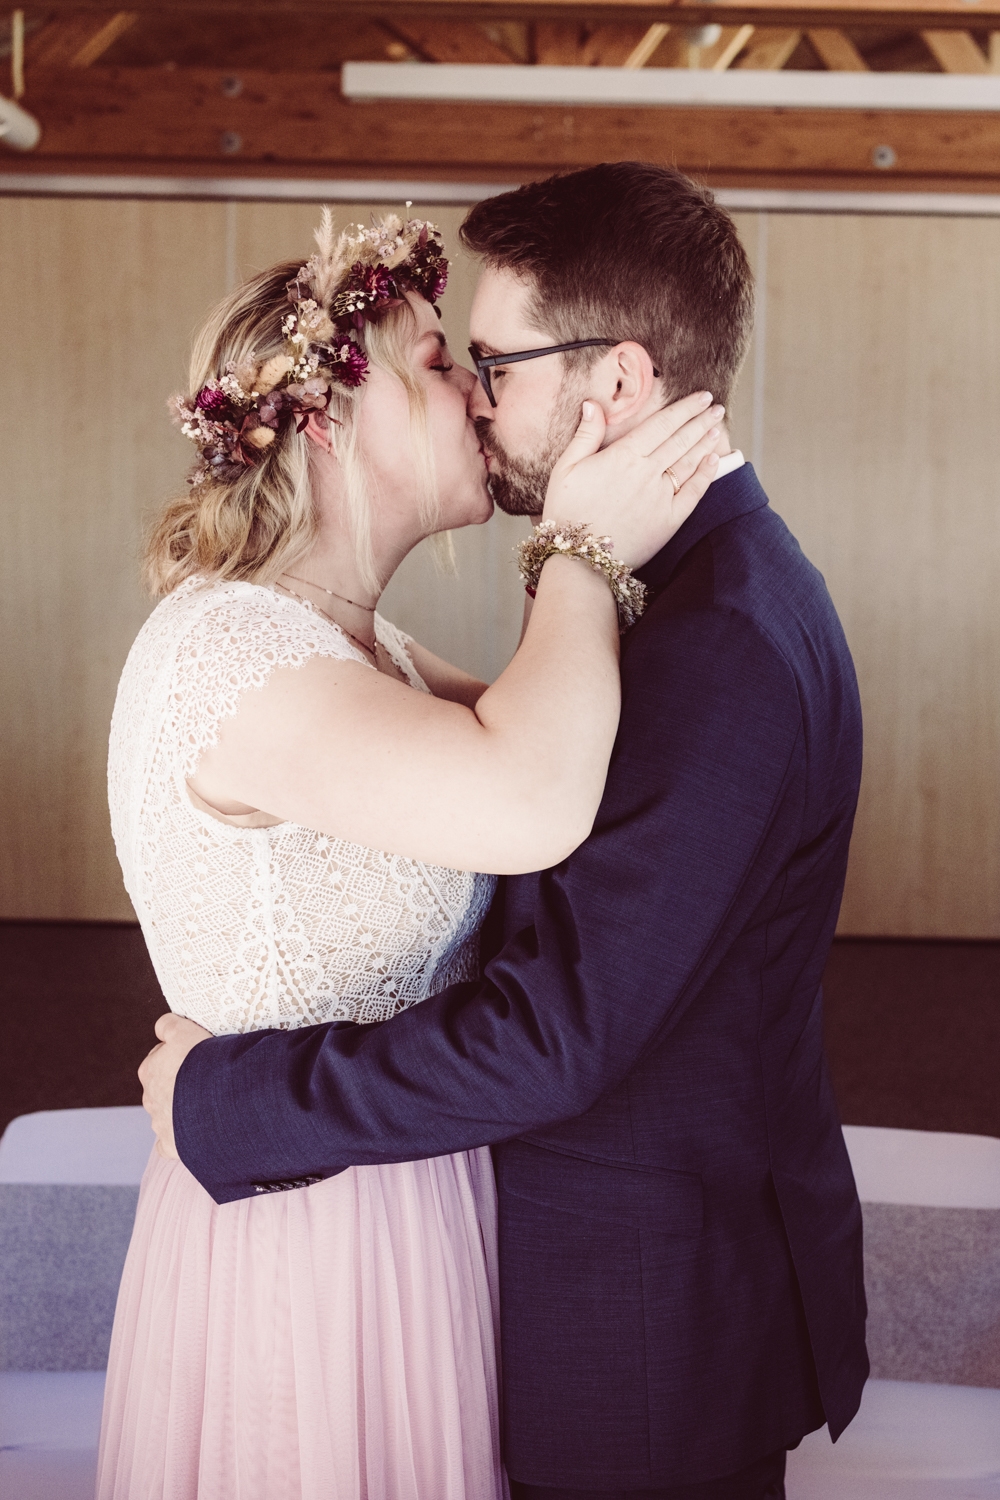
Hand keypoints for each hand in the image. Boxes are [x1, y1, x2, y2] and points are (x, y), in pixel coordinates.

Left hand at [138, 1012, 211, 1159]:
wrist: (218, 1101)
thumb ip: (169, 1025)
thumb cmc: (203, 1063)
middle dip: (178, 1084)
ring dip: (181, 1110)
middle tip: (205, 1079)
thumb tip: (161, 1028)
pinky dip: (177, 1140)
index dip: (180, 1055)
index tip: (198, 1055)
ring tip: (208, 1104)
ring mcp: (159, 1123)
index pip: (159, 1057)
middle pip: (162, 1087)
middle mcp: (149, 1097)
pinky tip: (194, 1134)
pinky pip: (168, 1144)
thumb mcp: (185, 1031)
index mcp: (149, 1069)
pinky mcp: (169, 1145)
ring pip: (166, 1114)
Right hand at [542, 390, 723, 567]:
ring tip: (717, 428)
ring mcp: (662, 497)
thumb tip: (592, 404)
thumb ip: (585, 435)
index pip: (662, 424)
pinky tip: (713, 460)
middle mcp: (647, 473)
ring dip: (705, 442)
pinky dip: (705, 475)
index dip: (684, 408)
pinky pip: (693, 492)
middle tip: (715, 407)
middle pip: (680, 439)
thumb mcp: (566, 468)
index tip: (700, 397)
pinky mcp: (669, 521)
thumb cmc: (567, 512)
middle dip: (701, 421)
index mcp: (624, 456)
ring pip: (689, 462)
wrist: (581, 559)